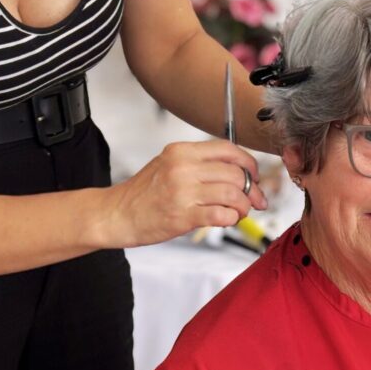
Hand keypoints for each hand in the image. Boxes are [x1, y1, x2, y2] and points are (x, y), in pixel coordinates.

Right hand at [103, 140, 267, 247]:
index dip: (248, 163)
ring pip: (232, 194)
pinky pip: (221, 215)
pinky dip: (231, 219)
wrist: (117, 214)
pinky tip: (227, 220)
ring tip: (239, 212)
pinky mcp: (183, 215)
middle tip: (254, 200)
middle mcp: (183, 167)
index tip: (254, 176)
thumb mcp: (168, 165)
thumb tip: (237, 173)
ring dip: (243, 206)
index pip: (228, 149)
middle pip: (235, 173)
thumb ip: (199, 165)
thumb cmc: (143, 193)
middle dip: (252, 190)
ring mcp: (183, 191)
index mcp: (181, 151)